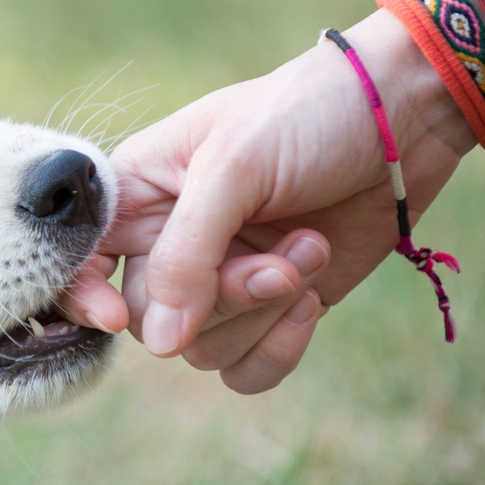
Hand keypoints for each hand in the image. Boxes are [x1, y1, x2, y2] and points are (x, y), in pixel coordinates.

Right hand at [63, 10, 474, 391]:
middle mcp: (170, 243)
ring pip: (203, 351)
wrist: (402, 118)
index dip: (86, 297)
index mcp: (139, 194)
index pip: (82, 263)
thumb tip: (160, 343)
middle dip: (222, 299)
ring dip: (263, 312)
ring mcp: (222, 281)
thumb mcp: (235, 166)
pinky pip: (247, 369)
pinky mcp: (272, 308)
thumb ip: (187, 253)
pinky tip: (314, 298)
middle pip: (153, 322)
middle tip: (279, 259)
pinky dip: (280, 347)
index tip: (117, 315)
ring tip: (308, 249)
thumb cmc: (306, 115)